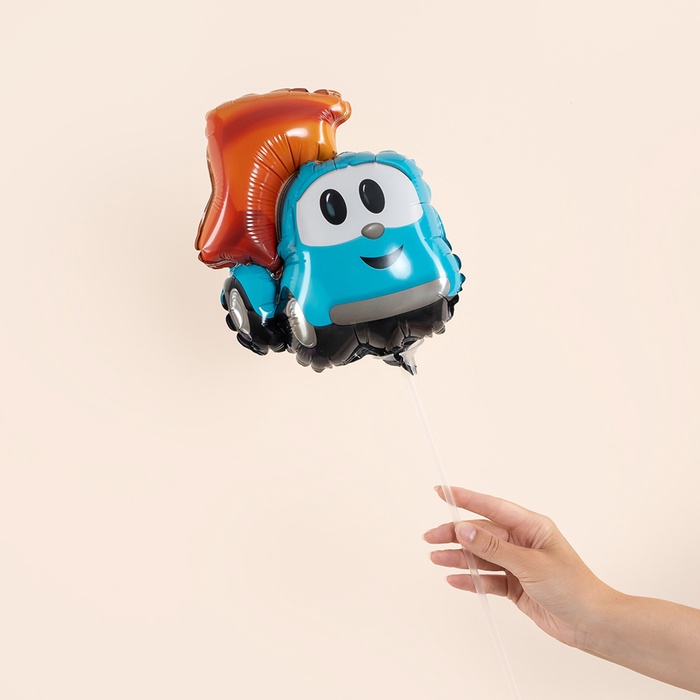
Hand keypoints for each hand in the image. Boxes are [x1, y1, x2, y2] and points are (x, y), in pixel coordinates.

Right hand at [424, 486, 617, 647]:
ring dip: (458, 557)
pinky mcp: (515, 584)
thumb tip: (465, 530)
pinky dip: (471, 579)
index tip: (442, 492)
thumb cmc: (574, 588)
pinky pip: (487, 578)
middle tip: (430, 537)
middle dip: (454, 534)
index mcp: (531, 526)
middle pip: (480, 533)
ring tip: (436, 558)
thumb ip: (494, 547)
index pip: (492, 507)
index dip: (465, 498)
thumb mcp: (530, 564)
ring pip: (481, 556)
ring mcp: (518, 563)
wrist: (592, 624)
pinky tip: (455, 579)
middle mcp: (522, 541)